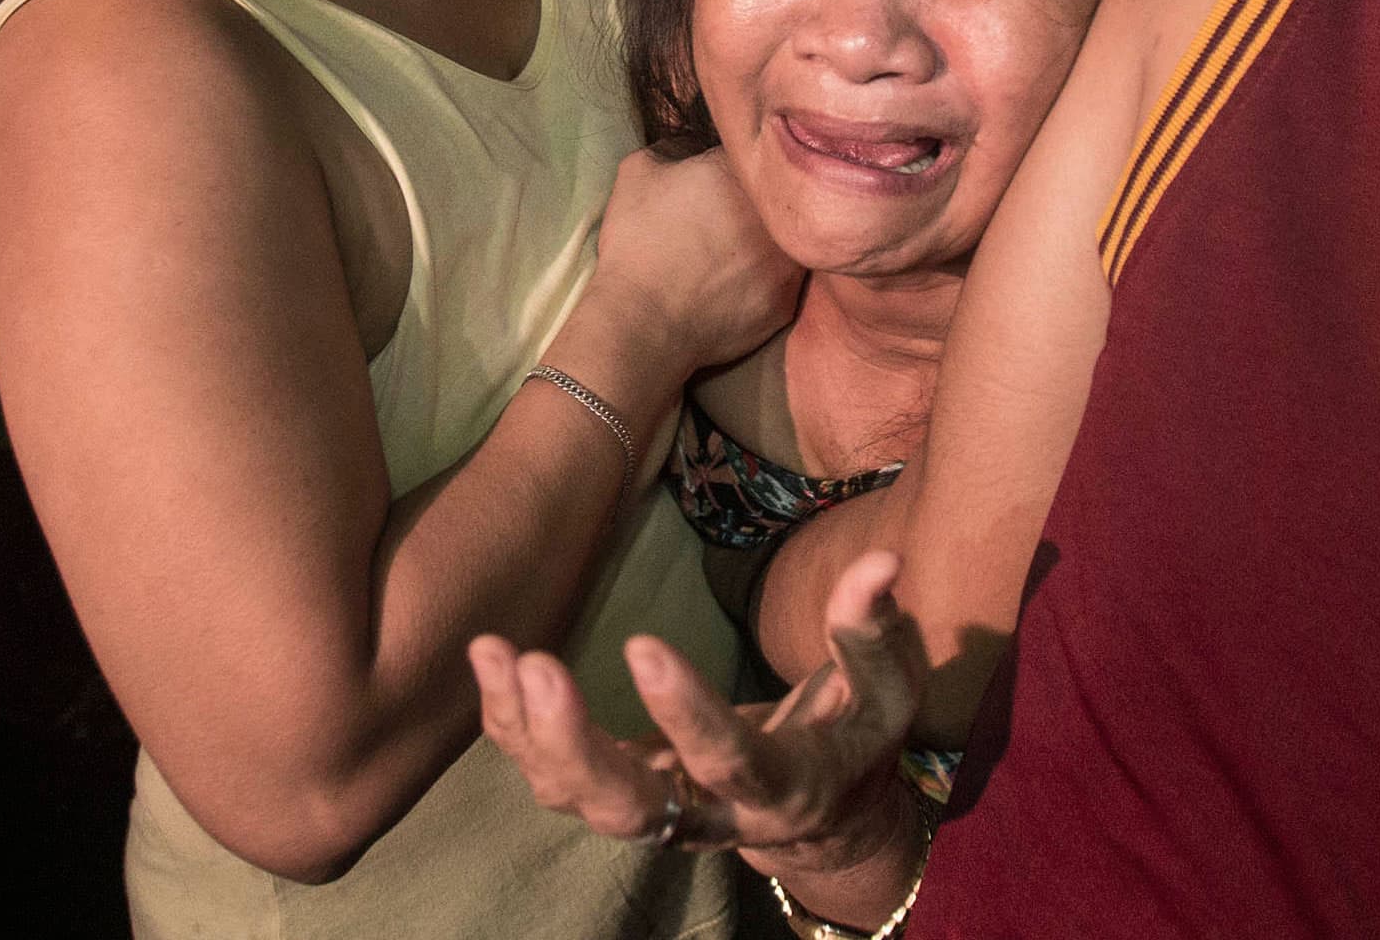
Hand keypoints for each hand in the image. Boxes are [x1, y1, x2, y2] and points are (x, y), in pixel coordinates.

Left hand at [473, 550, 927, 874]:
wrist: (827, 817)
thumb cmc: (859, 737)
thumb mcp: (889, 690)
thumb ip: (874, 633)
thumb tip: (881, 562)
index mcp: (781, 791)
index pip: (729, 762)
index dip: (685, 712)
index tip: (643, 643)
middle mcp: (709, 817)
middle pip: (627, 810)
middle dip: (574, 746)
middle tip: (538, 665)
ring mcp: (658, 811)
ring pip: (577, 799)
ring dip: (530, 733)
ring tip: (498, 653)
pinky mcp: (624, 790)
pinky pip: (555, 774)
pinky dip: (513, 724)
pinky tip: (490, 660)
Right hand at [581, 144, 800, 390]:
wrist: (643, 322)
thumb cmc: (637, 243)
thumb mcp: (638, 171)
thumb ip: (674, 144)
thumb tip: (696, 145)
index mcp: (744, 173)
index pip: (752, 154)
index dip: (733, 166)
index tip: (714, 182)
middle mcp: (777, 214)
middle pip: (779, 196)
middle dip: (756, 203)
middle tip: (725, 219)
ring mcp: (789, 260)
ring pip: (788, 238)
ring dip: (767, 241)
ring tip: (733, 252)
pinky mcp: (788, 300)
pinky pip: (784, 279)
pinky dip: (764, 279)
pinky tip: (736, 283)